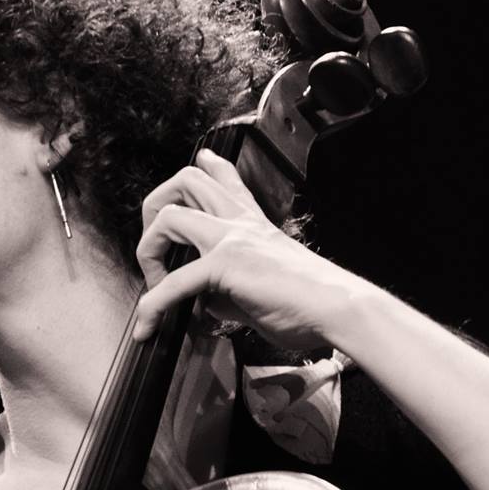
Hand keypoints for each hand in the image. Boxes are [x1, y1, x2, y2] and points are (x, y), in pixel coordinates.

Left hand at [133, 150, 372, 350]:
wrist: (339, 308)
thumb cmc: (312, 304)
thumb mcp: (263, 288)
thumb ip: (230, 289)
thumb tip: (204, 302)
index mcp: (254, 224)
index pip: (226, 179)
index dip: (208, 167)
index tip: (200, 163)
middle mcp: (241, 223)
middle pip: (186, 180)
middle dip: (155, 209)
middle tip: (155, 249)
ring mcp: (233, 238)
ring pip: (169, 216)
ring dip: (148, 251)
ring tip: (154, 285)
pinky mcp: (226, 264)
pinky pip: (174, 282)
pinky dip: (153, 305)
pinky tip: (148, 326)